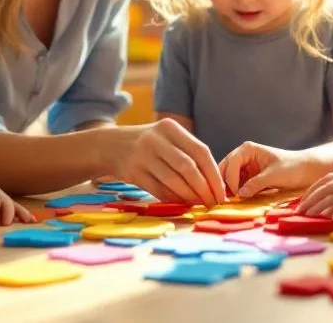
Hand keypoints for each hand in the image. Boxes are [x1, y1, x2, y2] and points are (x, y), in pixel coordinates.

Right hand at [106, 119, 226, 206]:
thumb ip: (188, 154)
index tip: (222, 192)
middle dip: (204, 188)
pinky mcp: (133, 172)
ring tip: (199, 205)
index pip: (201, 151)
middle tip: (213, 203)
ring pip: (173, 181)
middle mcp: (156, 139)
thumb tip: (215, 183)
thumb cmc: (149, 144)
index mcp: (170, 127)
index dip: (214, 174)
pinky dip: (173, 198)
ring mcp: (142, 155)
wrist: (110, 145)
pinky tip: (181, 203)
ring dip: (189, 196)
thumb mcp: (167, 138)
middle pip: (188, 167)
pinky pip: (158, 190)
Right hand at [219, 141, 319, 198]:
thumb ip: (256, 183)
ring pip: (228, 179)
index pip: (231, 164)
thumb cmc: (293, 168)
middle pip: (225, 170)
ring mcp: (245, 167)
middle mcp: (243, 156)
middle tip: (226, 200)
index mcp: (247, 149)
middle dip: (224, 184)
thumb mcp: (274, 175)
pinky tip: (237, 202)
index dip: (230, 180)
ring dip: (229, 190)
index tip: (236, 195)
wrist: (306, 172)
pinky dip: (235, 193)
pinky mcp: (249, 178)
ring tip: (230, 203)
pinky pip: (237, 185)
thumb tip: (240, 194)